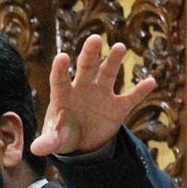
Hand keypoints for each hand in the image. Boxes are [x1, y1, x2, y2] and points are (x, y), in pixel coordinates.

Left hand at [30, 34, 155, 156]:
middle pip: (86, 67)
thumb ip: (47, 141)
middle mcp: (83, 88)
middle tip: (95, 39)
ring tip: (120, 47)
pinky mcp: (117, 107)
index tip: (62, 57)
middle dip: (90, 53)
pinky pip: (131, 97)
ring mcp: (102, 94)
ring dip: (114, 60)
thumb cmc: (63, 135)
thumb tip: (35, 149)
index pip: (60, 79)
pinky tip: (151, 81)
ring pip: (108, 73)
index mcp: (64, 95)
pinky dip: (140, 90)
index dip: (61, 69)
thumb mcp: (55, 140)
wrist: (82, 142)